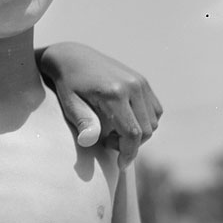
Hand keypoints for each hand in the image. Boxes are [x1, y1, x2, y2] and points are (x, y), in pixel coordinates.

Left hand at [40, 42, 162, 168]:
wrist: (72, 57)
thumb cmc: (67, 84)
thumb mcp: (70, 103)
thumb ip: (83, 122)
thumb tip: (88, 141)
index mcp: (114, 93)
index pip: (133, 133)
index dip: (129, 153)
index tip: (120, 165)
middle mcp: (132, 86)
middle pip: (145, 130)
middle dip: (130, 144)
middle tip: (107, 141)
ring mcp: (140, 81)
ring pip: (153, 122)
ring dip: (138, 133)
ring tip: (113, 130)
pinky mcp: (142, 81)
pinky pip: (155, 110)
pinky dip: (145, 121)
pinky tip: (124, 120)